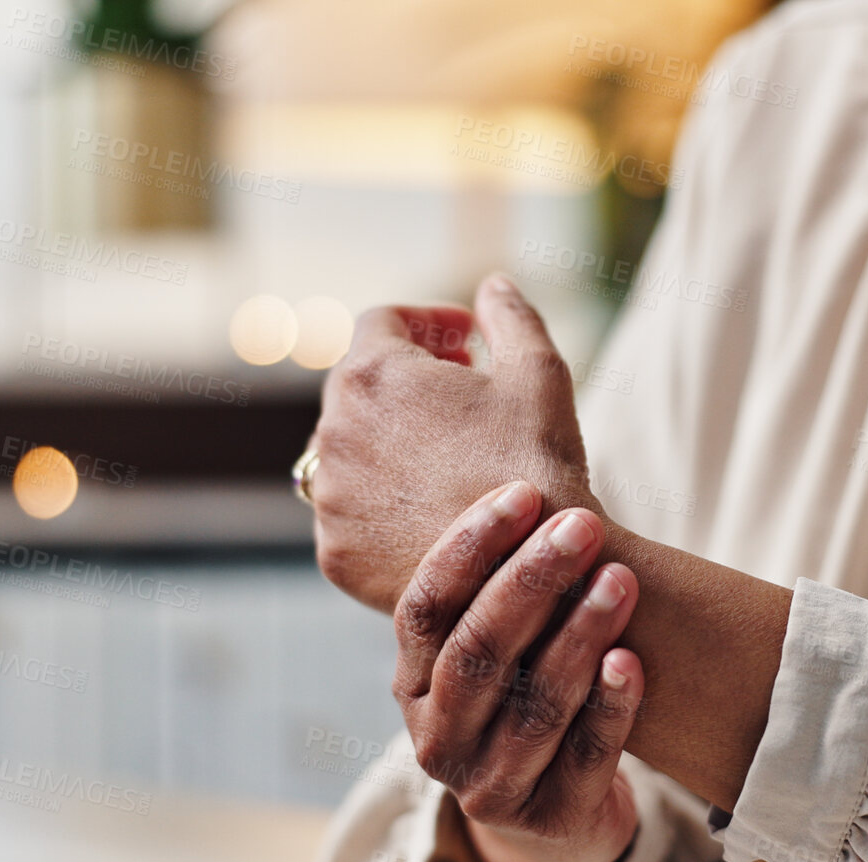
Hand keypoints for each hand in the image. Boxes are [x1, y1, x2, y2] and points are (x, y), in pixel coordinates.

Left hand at [310, 275, 596, 612]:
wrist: (533, 570)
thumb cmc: (537, 462)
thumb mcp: (538, 371)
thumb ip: (511, 315)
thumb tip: (494, 285)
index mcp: (372, 375)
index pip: (383, 322)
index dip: (428, 322)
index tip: (465, 341)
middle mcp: (332, 432)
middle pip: (357, 386)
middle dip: (406, 382)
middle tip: (460, 395)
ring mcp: (329, 499)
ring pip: (347, 452)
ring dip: (388, 443)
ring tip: (445, 457)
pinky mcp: (336, 554)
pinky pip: (349, 514)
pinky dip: (381, 504)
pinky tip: (429, 511)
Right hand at [395, 481, 644, 861]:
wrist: (559, 815)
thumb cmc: (530, 698)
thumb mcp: (498, 647)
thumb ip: (500, 583)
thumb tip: (535, 474)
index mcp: (412, 683)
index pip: (426, 608)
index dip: (472, 547)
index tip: (525, 493)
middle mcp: (437, 738)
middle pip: (476, 652)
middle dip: (531, 582)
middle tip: (582, 527)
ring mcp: (490, 786)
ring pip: (532, 703)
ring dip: (578, 634)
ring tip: (622, 580)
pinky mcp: (550, 820)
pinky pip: (583, 756)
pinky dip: (608, 706)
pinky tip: (631, 661)